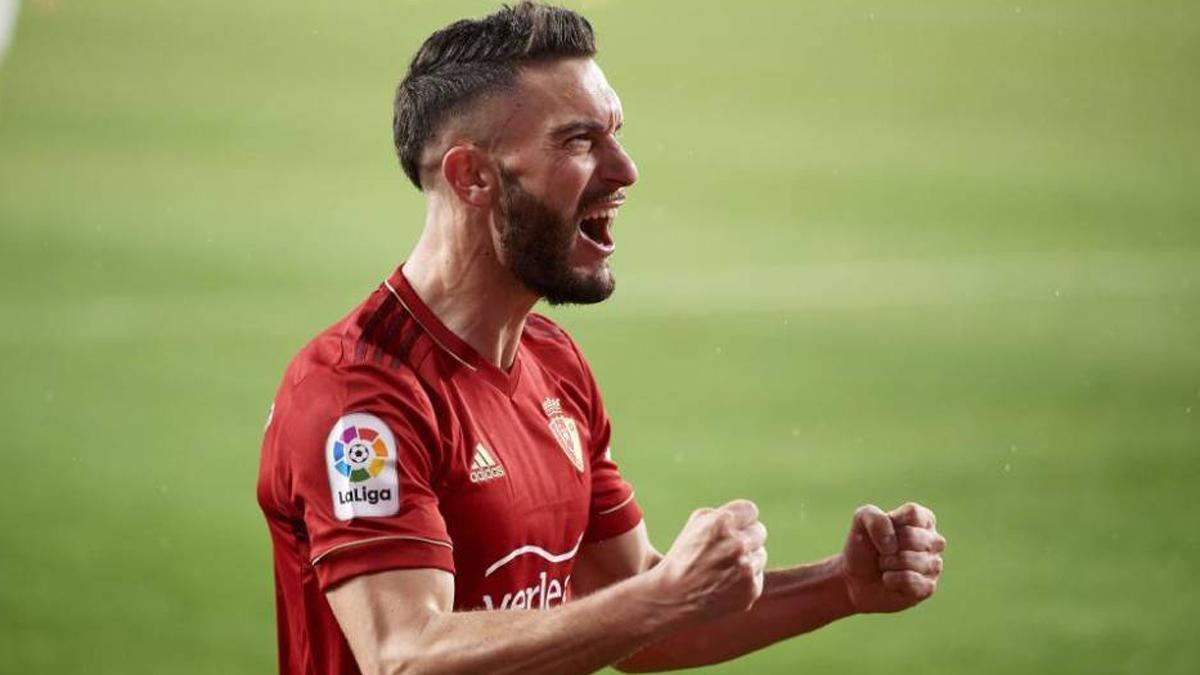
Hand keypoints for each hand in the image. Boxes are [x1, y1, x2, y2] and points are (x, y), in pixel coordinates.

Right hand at [652, 500, 767, 621]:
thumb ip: (722, 514)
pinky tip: (726, 583)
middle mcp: (737, 544)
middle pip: (759, 531)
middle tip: (728, 549)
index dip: (741, 519)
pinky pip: (757, 575)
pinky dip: (745, 579)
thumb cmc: (683, 557)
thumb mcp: (695, 525)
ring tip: (724, 568)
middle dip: (746, 538)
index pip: (750, 510)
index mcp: (721, 523)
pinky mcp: (751, 589)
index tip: (734, 527)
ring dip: (747, 559)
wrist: (673, 598)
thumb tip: (746, 516)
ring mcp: (746, 568)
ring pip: (760, 554)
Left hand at [839, 502, 944, 613]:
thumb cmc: (864, 546)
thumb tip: (892, 545)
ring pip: (910, 560)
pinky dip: (891, 579)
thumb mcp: (861, 520)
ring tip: (885, 566)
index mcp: (924, 520)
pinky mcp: (928, 587)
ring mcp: (934, 565)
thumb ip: (874, 518)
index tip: (883, 530)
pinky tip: (889, 580)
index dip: (891, 522)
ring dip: (887, 563)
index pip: (913, 513)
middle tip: (882, 552)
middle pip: (912, 537)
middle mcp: (934, 541)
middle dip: (887, 546)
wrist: (855, 579)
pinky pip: (909, 580)